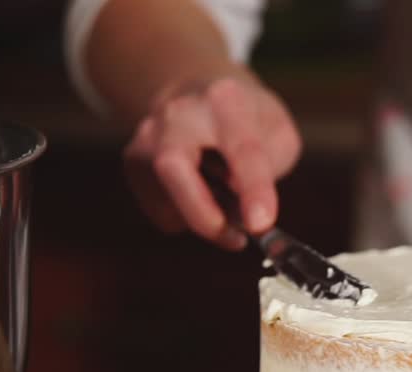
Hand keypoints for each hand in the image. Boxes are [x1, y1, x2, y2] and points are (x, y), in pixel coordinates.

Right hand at [123, 69, 300, 248]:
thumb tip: (248, 209)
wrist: (198, 93)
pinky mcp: (133, 161)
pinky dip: (187, 215)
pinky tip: (200, 191)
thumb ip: (271, 167)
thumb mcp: (278, 133)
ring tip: (225, 197)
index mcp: (226, 101)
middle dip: (201, 212)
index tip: (260, 224)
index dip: (253, 190)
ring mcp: (147, 136)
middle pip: (172, 165)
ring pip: (164, 196)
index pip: (241, 148)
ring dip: (203, 216)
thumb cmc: (245, 119)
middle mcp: (177, 113)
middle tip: (236, 239)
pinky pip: (160, 210)